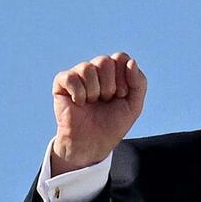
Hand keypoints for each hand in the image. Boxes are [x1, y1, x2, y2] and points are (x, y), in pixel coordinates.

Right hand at [51, 52, 146, 173]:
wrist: (92, 144)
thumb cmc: (112, 125)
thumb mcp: (134, 106)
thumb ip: (139, 83)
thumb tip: (131, 61)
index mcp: (113, 72)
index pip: (120, 57)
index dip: (124, 77)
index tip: (121, 95)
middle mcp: (95, 70)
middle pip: (104, 61)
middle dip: (109, 86)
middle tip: (106, 101)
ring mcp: (78, 76)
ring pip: (87, 68)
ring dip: (94, 92)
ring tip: (92, 103)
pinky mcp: (61, 84)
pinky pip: (70, 77)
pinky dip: (78, 93)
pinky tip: (79, 104)